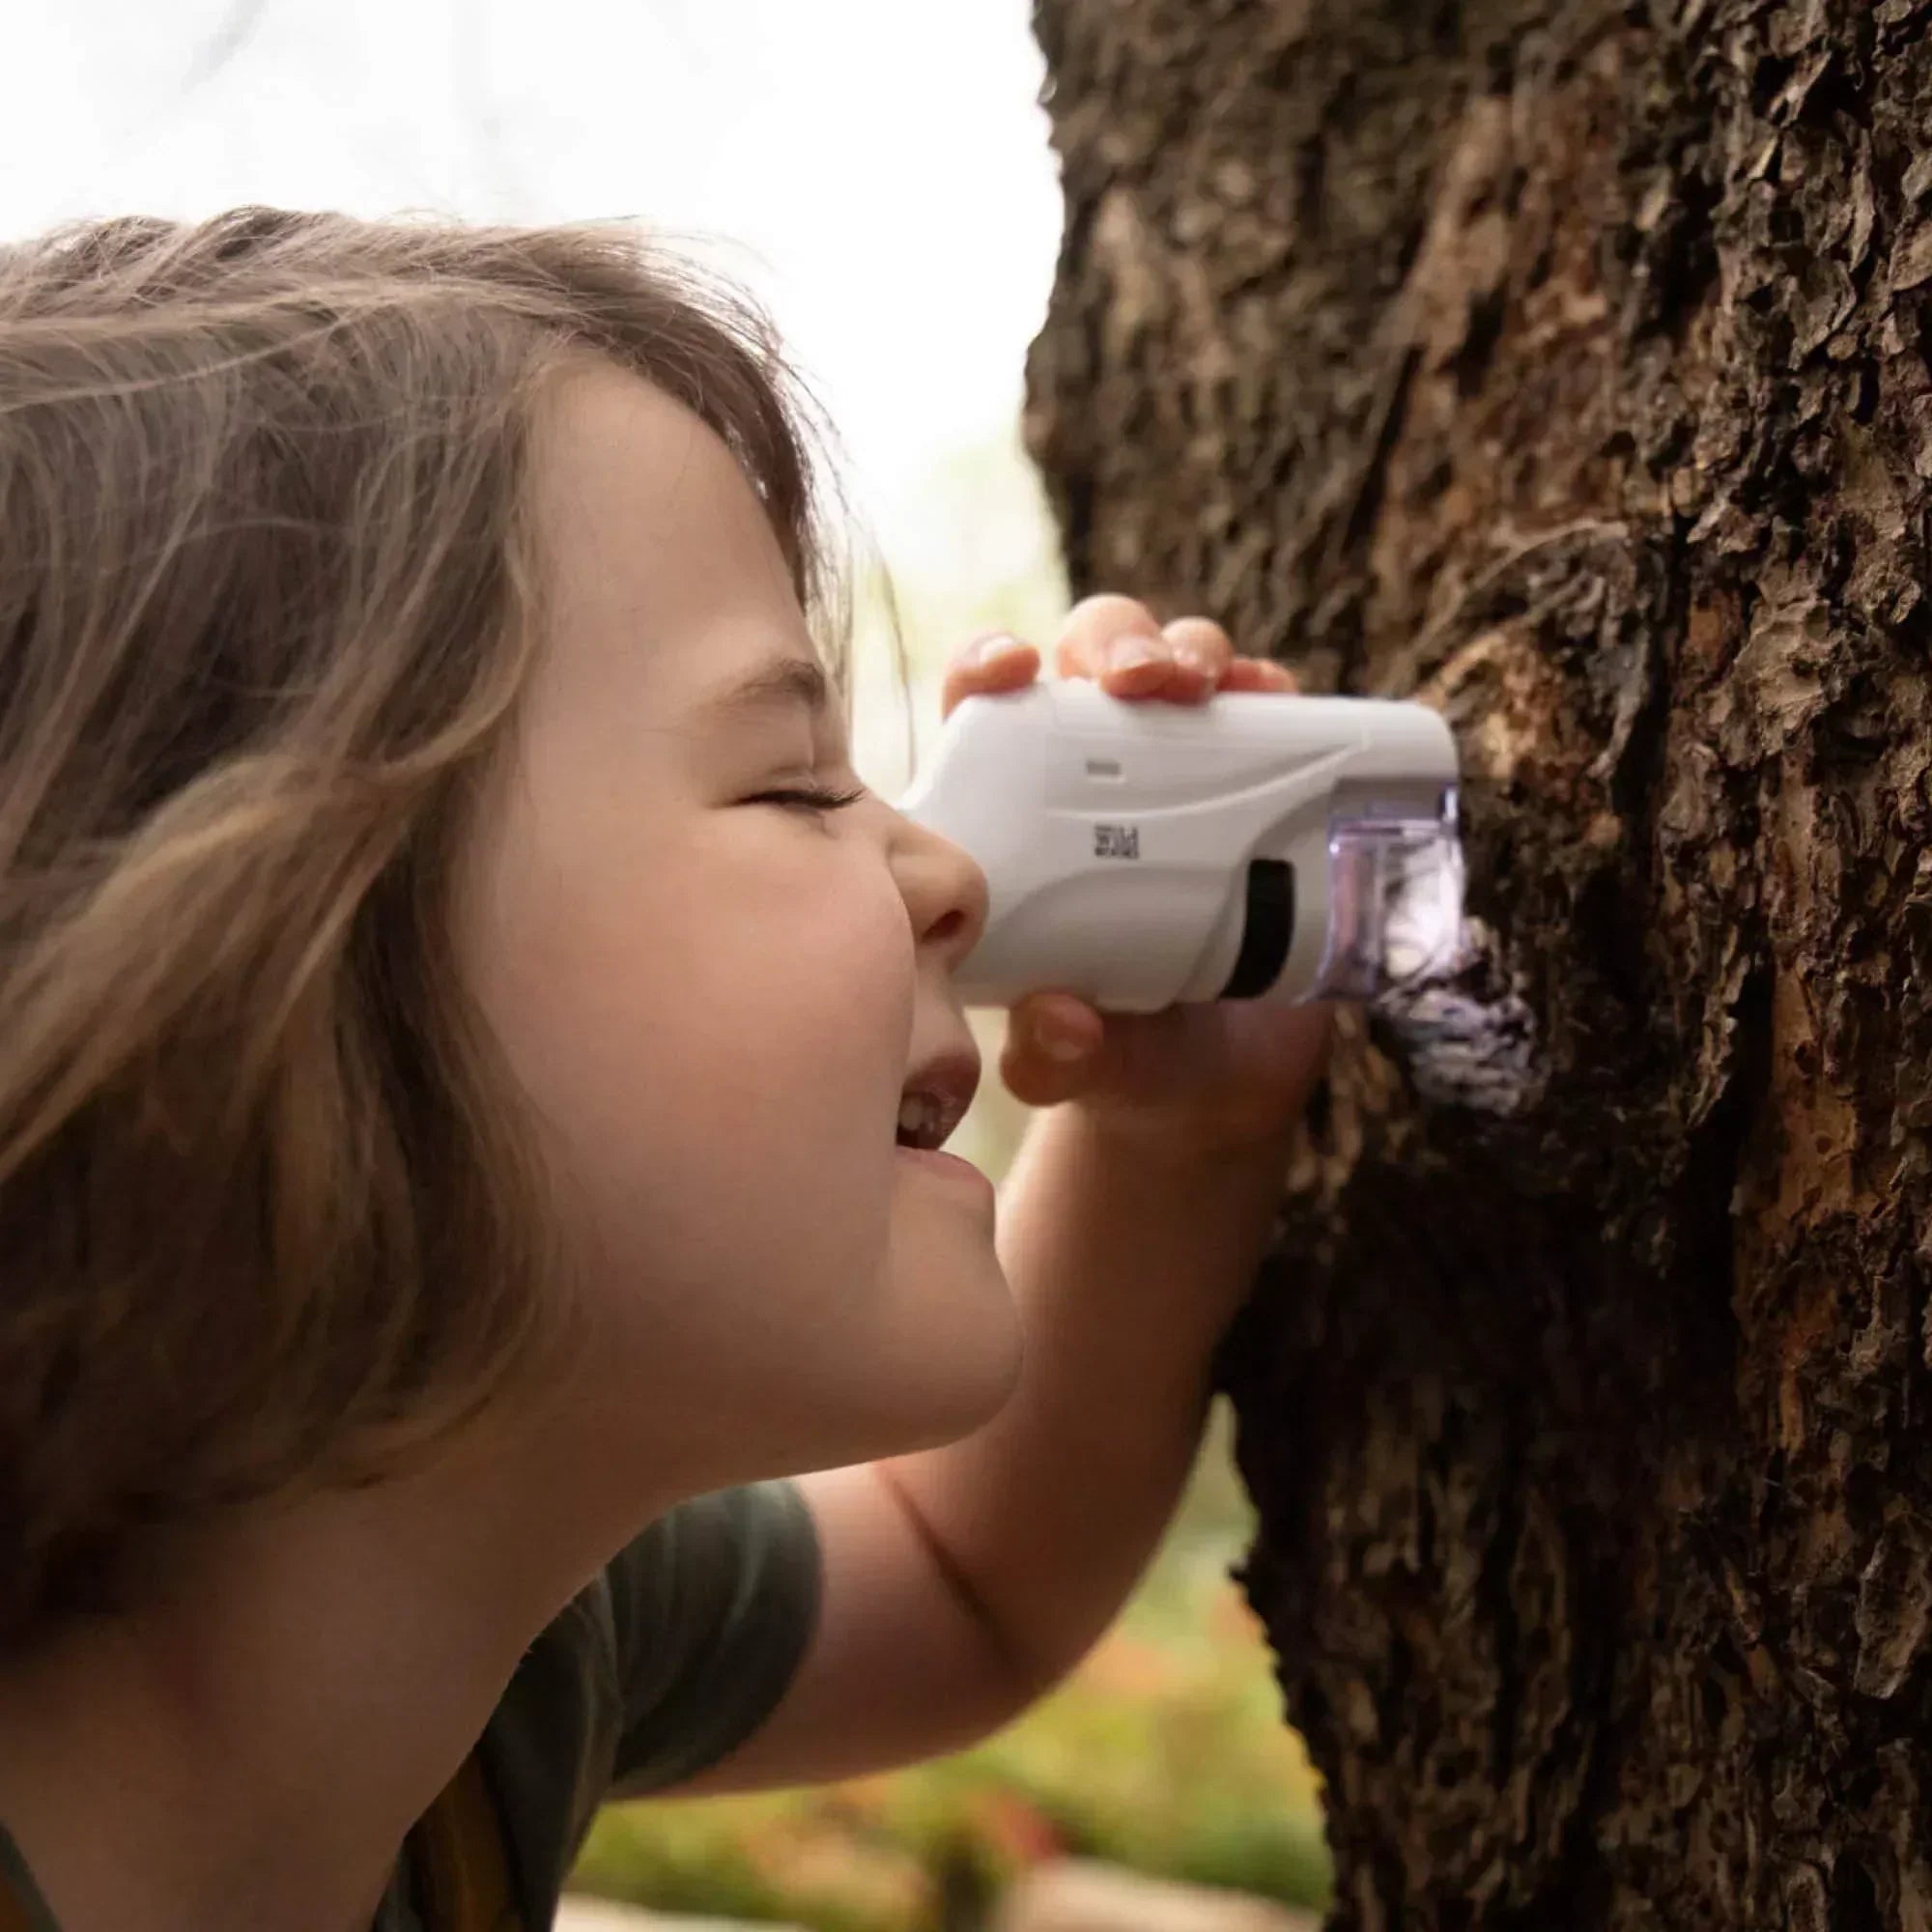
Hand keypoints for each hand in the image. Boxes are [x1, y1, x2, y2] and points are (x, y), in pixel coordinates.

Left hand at [939, 594, 1335, 1157]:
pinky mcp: (1266, 785)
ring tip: (1204, 688)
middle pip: (1091, 659)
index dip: (989, 664)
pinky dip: (1271, 691)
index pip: (985, 709)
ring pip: (1181, 664)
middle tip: (1138, 680)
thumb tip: (1060, 1022)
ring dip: (1191, 651)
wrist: (1214, 1085)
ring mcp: (1187, 769)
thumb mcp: (1075, 1063)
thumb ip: (1054, 1054)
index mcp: (1019, 812)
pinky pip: (1271, 714)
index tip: (1012, 670)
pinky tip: (1276, 698)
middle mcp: (1099, 769)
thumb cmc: (1114, 1053)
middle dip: (1114, 641)